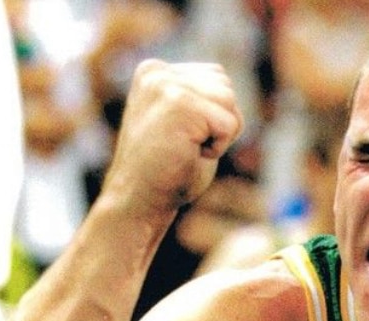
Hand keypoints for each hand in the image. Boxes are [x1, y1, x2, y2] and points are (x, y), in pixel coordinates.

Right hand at [105, 59, 244, 215]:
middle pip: (226, 87)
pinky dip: (219, 147)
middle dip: (220, 122)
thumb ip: (199, 97)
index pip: (217, 78)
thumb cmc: (166, 169)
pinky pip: (229, 124)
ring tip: (188, 148)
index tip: (183, 136)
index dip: (214, 115)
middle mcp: (157, 72)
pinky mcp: (179, 105)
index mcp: (155, 71)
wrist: (139, 200)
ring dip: (219, 135)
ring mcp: (165, 86)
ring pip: (229, 101)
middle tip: (187, 146)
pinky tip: (190, 154)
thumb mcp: (182, 122)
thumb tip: (227, 88)